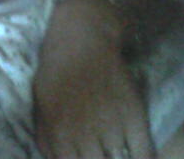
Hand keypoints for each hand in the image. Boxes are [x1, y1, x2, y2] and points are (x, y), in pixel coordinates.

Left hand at [34, 0, 155, 158]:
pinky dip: (142, 156)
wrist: (80, 37)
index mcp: (58, 131)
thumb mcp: (41, 101)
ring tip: (113, 148)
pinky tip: (137, 153)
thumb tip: (52, 158)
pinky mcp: (133, 113)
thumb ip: (45, 134)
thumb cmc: (56, 69)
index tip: (82, 157)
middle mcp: (85, 133)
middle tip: (98, 151)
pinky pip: (143, 151)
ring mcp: (111, 124)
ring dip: (116, 157)